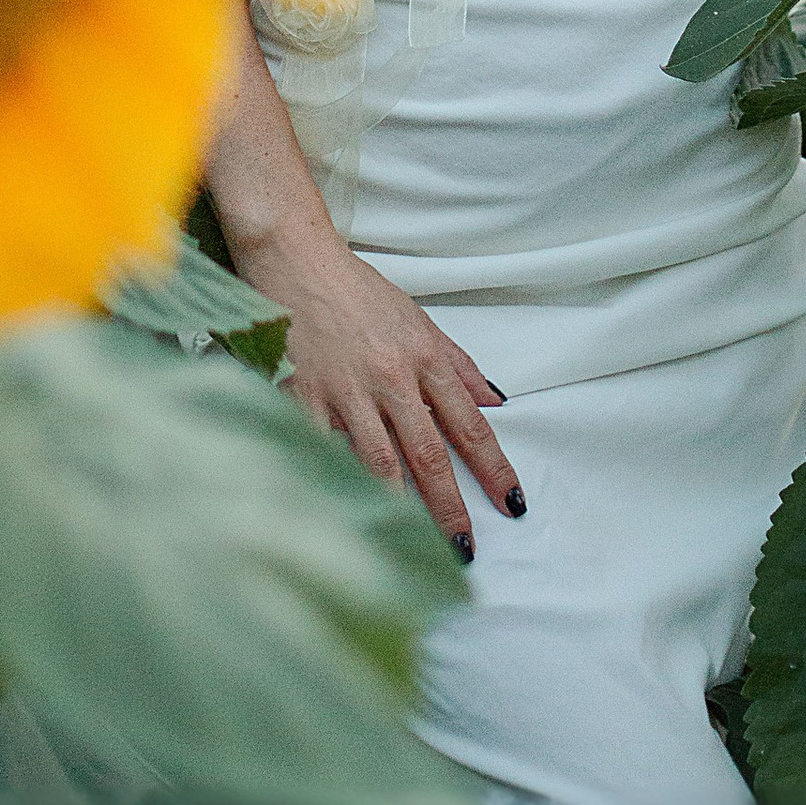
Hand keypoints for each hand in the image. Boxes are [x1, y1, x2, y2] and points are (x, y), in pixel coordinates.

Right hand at [233, 223, 521, 556]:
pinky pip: (321, 449)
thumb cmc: (355, 288)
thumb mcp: (416, 318)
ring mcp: (344, 390)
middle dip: (451, 507)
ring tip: (415, 547)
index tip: (511, 503)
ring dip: (400, 509)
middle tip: (466, 548)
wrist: (294, 256)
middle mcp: (389, 378)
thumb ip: (456, 364)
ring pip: (379, 462)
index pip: (469, 424)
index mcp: (422, 358)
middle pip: (428, 454)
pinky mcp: (301, 394)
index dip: (493, 467)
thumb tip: (494, 401)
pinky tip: (346, 514)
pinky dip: (335, 481)